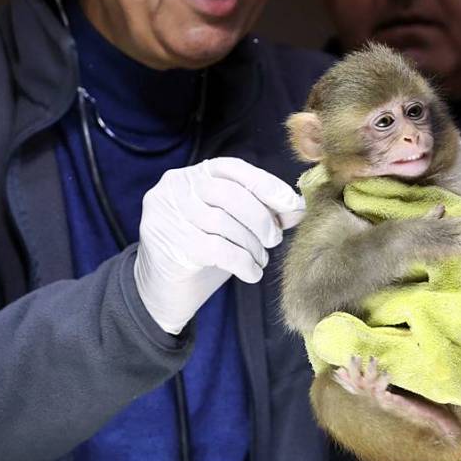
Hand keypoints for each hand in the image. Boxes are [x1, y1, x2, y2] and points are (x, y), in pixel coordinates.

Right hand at [134, 158, 304, 333]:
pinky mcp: (167, 242)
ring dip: (252, 245)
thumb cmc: (202, 252)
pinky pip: (217, 250)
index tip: (292, 205)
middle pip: (231, 195)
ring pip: (224, 224)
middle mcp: (175, 186)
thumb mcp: (235, 227)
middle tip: (273, 240)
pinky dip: (243, 262)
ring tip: (260, 259)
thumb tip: (298, 207)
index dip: (267, 185)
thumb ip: (263, 212)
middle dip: (260, 219)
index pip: (234, 169)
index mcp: (193, 174)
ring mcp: (166, 213)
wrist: (162, 292)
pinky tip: (251, 273)